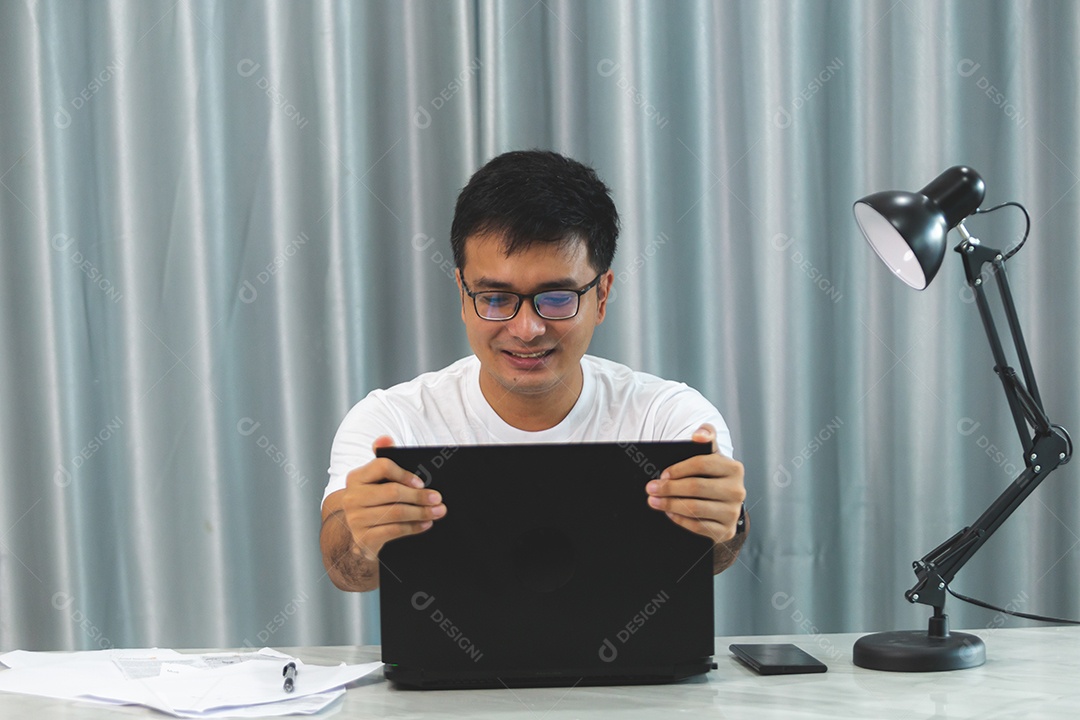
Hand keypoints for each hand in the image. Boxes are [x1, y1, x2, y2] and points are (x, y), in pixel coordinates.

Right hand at [340, 436, 446, 557]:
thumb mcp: (377, 481)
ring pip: (396, 513)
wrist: (359, 534)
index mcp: (356, 477)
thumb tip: (385, 438)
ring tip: (438, 512)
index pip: (382, 467)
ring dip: (422, 512)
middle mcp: (352, 497)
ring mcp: (355, 519)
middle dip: (419, 496)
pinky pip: (394, 531)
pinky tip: (426, 524)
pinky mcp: (363, 538)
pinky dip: (414, 527)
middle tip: (438, 499)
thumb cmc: (374, 501)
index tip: (422, 482)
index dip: (404, 474)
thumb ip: (383, 458)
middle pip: (393, 492)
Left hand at [646, 424, 745, 542]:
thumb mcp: (712, 457)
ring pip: (695, 508)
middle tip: (651, 488)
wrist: (724, 507)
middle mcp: (737, 490)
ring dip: (670, 504)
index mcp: (734, 468)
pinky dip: (680, 519)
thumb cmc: (712, 478)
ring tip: (654, 501)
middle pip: (696, 487)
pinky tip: (669, 513)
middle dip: (669, 488)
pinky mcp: (726, 531)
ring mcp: (732, 512)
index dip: (679, 469)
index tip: (663, 473)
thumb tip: (699, 435)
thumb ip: (707, 437)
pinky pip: (698, 526)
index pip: (702, 464)